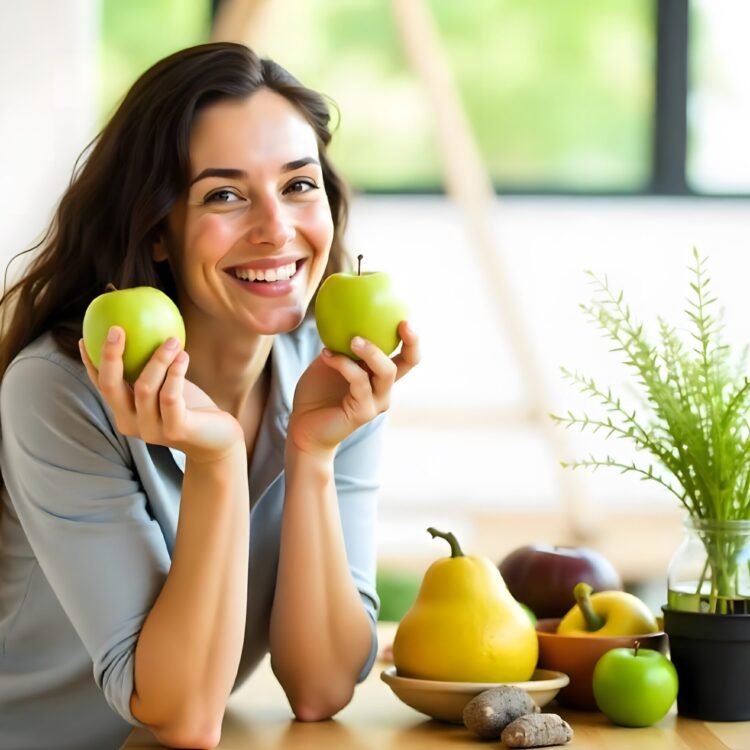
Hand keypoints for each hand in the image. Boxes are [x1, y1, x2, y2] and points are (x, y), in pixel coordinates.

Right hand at [79, 327, 243, 463]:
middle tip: (117, 328)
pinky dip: (176, 373)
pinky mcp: (174, 430)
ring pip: (144, 388)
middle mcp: (132, 423)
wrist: (217, 440)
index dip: (91, 362)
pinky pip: (170, 397)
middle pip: (111, 387)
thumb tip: (144, 327)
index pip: (102, 385)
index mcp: (125, 412)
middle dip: (110, 355)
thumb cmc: (191, 407)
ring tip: (172, 340)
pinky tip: (184, 355)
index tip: (86, 335)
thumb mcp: (168, 385)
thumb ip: (153, 368)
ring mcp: (152, 430)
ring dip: (158, 359)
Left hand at [287, 321, 419, 457]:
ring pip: (387, 371)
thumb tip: (339, 311)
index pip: (405, 355)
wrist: (303, 427)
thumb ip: (339, 342)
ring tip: (353, 339)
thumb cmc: (316, 393)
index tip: (405, 315)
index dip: (411, 337)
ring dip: (371, 351)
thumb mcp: (329, 360)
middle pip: (409, 363)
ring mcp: (376, 402)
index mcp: (379, 375)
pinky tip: (326, 354)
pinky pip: (359, 381)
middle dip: (412, 342)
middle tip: (403, 323)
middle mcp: (383, 389)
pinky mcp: (362, 412)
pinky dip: (344, 364)